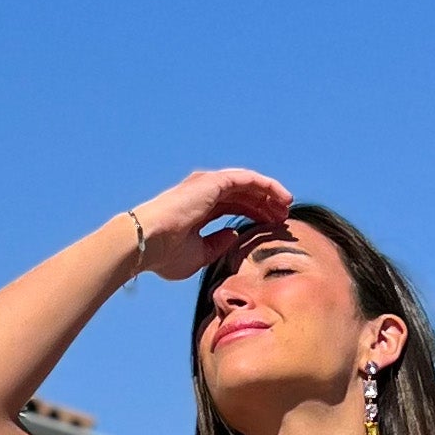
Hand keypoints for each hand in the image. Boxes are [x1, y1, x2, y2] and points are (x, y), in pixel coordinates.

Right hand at [127, 168, 292, 281]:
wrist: (147, 243)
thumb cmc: (165, 254)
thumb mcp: (199, 255)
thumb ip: (217, 245)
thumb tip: (234, 236)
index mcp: (199, 209)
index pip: (233, 207)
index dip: (254, 215)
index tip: (271, 227)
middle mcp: (204, 193)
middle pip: (243, 195)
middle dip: (265, 205)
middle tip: (284, 218)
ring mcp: (208, 185)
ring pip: (248, 185)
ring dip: (269, 194)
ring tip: (287, 206)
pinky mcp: (214, 182)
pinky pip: (248, 179)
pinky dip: (266, 186)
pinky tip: (281, 197)